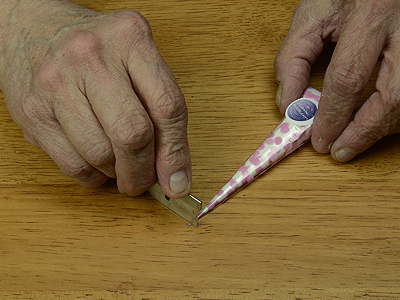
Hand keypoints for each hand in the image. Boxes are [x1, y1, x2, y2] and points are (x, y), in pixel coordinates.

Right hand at [0, 0, 190, 196]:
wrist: (32, 29)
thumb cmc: (94, 50)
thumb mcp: (134, 57)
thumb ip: (159, 104)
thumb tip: (173, 170)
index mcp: (130, 39)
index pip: (167, 106)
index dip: (176, 152)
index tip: (178, 181)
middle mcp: (92, 57)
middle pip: (132, 134)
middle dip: (143, 172)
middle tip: (144, 182)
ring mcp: (58, 83)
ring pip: (101, 155)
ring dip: (116, 173)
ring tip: (118, 165)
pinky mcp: (33, 111)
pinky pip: (73, 164)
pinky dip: (93, 176)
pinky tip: (97, 163)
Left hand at [274, 0, 399, 161]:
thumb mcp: (311, 17)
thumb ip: (293, 59)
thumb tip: (289, 105)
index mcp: (369, 15)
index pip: (348, 78)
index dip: (333, 116)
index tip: (320, 139)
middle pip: (392, 96)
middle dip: (365, 132)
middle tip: (341, 151)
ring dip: (381, 127)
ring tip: (354, 139)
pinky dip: (394, 114)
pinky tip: (374, 121)